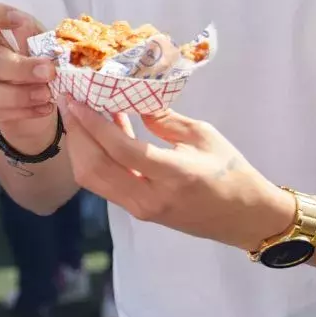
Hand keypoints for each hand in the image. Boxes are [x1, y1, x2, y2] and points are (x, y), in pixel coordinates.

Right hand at [0, 1, 57, 151]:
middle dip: (21, 67)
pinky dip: (27, 110)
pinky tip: (46, 107)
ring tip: (46, 95)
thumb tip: (21, 24)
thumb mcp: (51, 46)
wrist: (51, 101)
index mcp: (4, 32)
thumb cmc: (48, 64)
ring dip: (21, 94)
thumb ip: (37, 36)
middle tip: (49, 73)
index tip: (15, 20)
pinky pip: (2, 112)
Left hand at [59, 99, 294, 252]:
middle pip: (95, 167)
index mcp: (174, 175)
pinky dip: (95, 158)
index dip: (93, 123)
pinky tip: (100, 133)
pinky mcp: (139, 211)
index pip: (121, 149)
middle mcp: (150, 197)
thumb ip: (164, 118)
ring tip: (78, 115)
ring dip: (80, 147)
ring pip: (94, 180)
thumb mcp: (203, 136)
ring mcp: (142, 209)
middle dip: (76, 133)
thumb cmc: (232, 172)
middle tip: (68, 103)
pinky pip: (105, 184)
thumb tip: (131, 97)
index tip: (77, 98)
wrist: (247, 218)